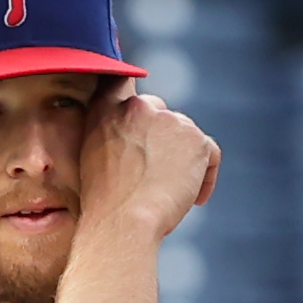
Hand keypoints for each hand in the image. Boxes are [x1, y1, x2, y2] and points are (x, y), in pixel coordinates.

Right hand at [77, 80, 220, 239]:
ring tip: (173, 195)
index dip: (133, 92)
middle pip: (162, 114)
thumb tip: (140, 137)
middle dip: (163, 139)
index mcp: (107, 109)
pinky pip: (210, 154)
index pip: (122, 80)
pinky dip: (206, 177)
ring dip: (184, 161)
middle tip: (158, 175)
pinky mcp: (197, 140)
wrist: (123, 221)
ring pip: (186, 135)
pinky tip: (194, 201)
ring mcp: (170, 120)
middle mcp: (139, 106)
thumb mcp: (92, 157)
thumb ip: (111, 134)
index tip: (141, 109)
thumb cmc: (104, 203)